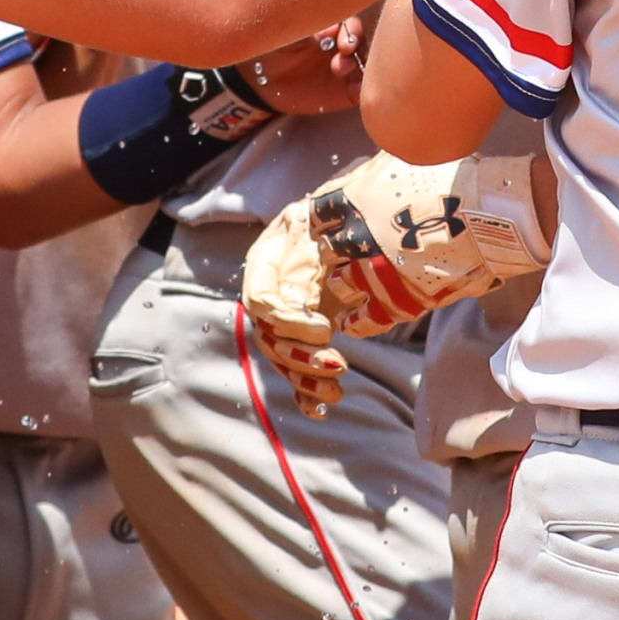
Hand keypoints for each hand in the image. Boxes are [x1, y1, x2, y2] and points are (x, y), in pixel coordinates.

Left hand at [238, 18, 367, 119]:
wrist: (263, 81)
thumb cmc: (272, 48)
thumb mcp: (283, 31)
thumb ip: (303, 22)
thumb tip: (327, 24)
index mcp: (331, 28)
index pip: (350, 23)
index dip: (349, 28)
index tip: (335, 36)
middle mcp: (343, 45)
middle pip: (364, 41)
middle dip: (357, 44)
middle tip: (344, 51)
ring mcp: (347, 68)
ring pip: (368, 64)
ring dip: (362, 66)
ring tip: (340, 71)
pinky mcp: (346, 91)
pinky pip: (363, 89)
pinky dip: (363, 89)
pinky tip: (353, 90)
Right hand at [241, 214, 349, 415]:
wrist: (357, 214)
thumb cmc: (345, 209)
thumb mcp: (333, 214)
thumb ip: (325, 237)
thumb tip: (330, 272)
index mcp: (271, 258)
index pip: (260, 299)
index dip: (288, 321)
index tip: (327, 329)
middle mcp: (271, 290)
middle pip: (269, 336)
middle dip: (300, 357)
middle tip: (339, 365)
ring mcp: (284, 316)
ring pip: (280, 357)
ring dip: (305, 379)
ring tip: (337, 391)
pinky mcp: (302, 335)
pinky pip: (294, 371)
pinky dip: (306, 393)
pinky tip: (322, 410)